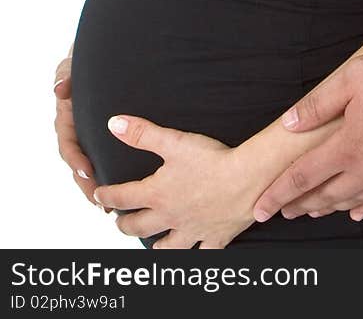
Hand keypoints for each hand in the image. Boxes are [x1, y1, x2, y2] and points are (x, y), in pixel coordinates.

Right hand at [54, 53, 103, 209]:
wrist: (103, 58)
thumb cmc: (84, 63)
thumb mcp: (73, 66)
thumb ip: (66, 75)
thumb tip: (59, 89)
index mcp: (67, 119)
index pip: (67, 145)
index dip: (76, 160)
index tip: (88, 171)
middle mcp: (76, 132)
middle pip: (78, 165)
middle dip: (88, 185)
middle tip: (101, 202)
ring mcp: (89, 137)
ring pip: (90, 167)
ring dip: (97, 187)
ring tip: (110, 207)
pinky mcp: (103, 138)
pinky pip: (104, 160)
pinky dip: (110, 175)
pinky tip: (123, 190)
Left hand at [93, 116, 256, 249]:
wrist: (247, 179)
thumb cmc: (212, 160)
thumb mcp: (173, 141)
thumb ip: (142, 134)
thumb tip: (114, 124)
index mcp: (158, 194)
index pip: (123, 197)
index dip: (107, 196)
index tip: (98, 195)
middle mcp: (171, 216)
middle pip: (139, 227)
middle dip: (125, 225)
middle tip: (120, 222)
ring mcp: (192, 230)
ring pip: (168, 247)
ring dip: (156, 246)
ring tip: (151, 245)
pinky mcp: (215, 237)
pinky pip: (202, 254)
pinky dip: (196, 256)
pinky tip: (194, 255)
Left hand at [252, 44, 362, 223]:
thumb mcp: (354, 76)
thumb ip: (318, 104)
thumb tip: (288, 124)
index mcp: (347, 147)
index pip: (302, 178)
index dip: (277, 194)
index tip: (260, 207)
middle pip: (324, 196)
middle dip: (298, 205)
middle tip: (280, 212)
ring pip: (351, 202)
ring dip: (327, 208)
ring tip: (310, 211)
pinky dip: (362, 208)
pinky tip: (356, 212)